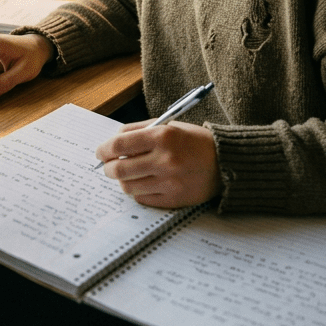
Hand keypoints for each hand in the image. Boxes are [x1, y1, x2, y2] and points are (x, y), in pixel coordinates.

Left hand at [95, 120, 220, 208]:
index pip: (119, 144)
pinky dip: (136, 191)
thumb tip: (113, 141)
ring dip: (121, 180)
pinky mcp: (173, 199)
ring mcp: (169, 182)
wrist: (224, 162)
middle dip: (108, 168)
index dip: (103, 149)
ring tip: (126, 174)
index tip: (100, 152)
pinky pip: (142, 199)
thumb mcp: (168, 126)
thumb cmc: (193, 141)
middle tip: (108, 166)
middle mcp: (164, 159)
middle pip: (119, 168)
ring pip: (128, 186)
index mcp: (162, 136)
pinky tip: (142, 183)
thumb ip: (139, 130)